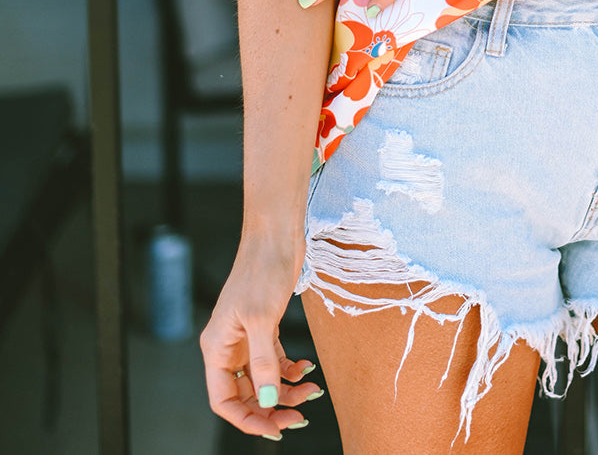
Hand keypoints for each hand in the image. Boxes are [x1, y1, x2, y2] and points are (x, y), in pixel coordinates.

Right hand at [201, 239, 322, 438]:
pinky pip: (276, 361)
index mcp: (217, 346)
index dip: (246, 419)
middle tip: (298, 417)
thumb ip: (264, 363)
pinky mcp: (265, 327)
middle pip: (245, 394)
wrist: (277, 234)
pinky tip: (307, 368)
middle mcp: (229, 346)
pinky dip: (291, 370)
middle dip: (270, 409)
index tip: (273, 430)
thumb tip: (269, 401)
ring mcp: (247, 337)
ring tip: (312, 391)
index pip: (223, 399)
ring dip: (286, 391)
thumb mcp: (262, 319)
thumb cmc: (262, 269)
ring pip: (264, 380)